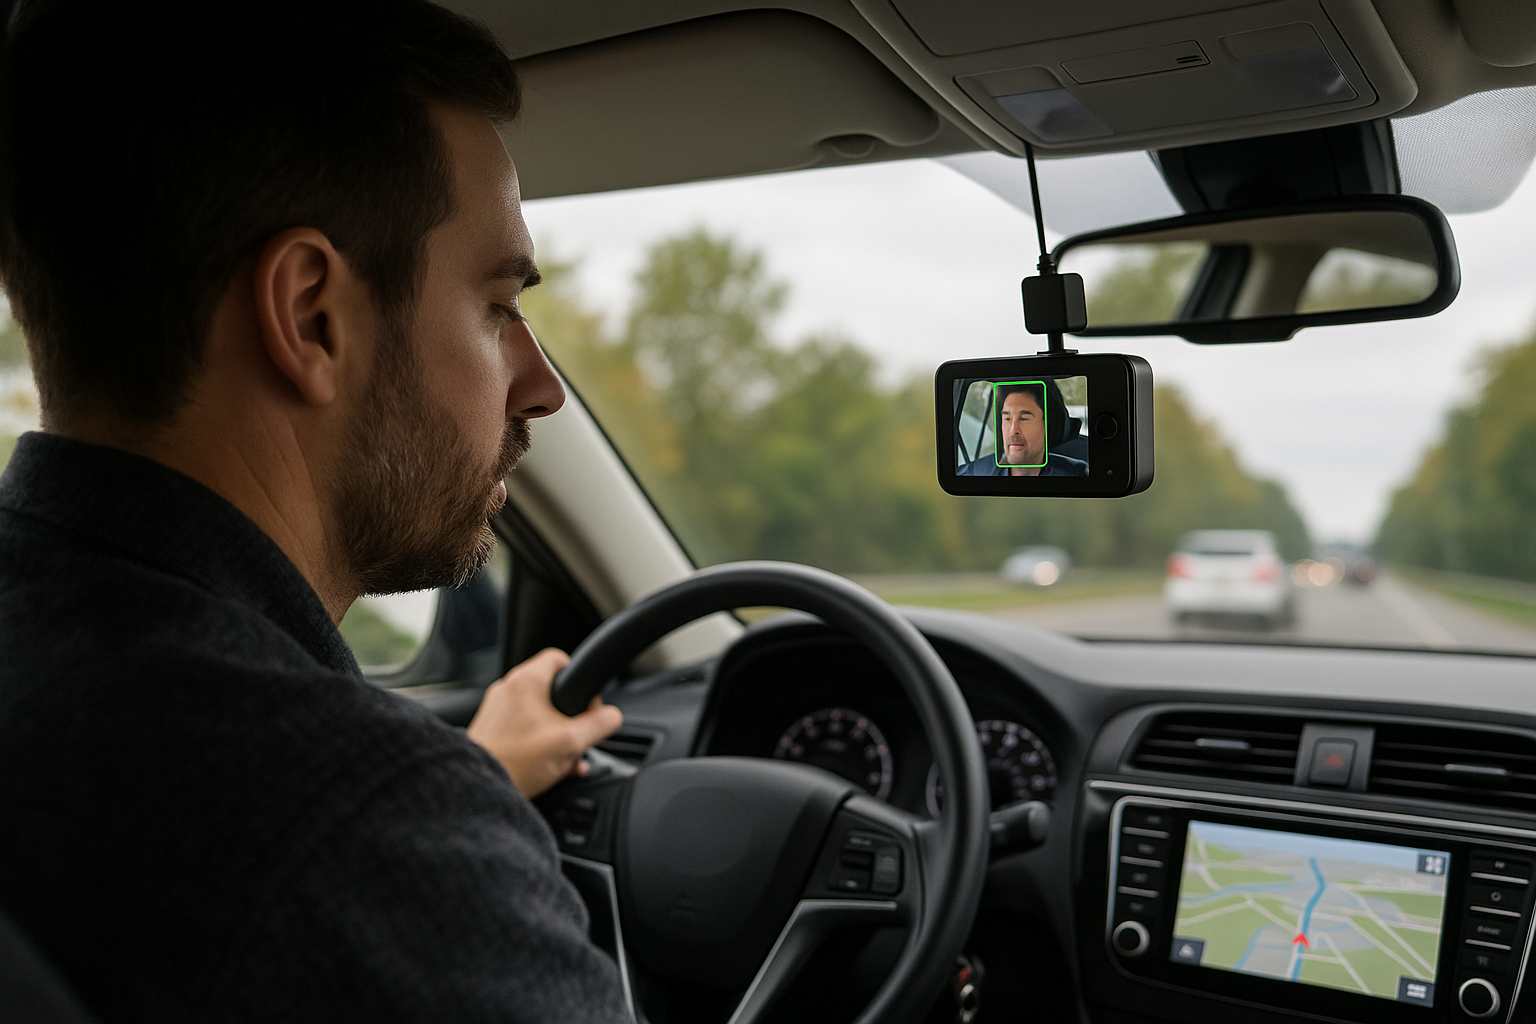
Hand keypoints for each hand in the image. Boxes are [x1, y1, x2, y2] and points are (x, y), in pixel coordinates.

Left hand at [466, 648, 623, 797]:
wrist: (479, 786)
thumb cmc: (516, 761)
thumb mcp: (572, 742)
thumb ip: (599, 724)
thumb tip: (612, 716)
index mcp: (526, 681)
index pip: (560, 658)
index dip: (579, 678)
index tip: (587, 703)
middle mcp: (508, 689)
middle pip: (552, 692)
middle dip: (571, 718)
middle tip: (578, 737)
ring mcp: (497, 711)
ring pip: (539, 715)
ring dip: (558, 735)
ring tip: (567, 760)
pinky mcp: (492, 731)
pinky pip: (524, 731)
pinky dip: (540, 745)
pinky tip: (551, 768)